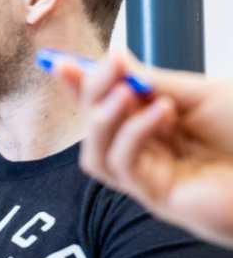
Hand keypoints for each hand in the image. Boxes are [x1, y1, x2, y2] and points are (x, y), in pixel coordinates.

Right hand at [54, 51, 232, 248]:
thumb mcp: (198, 95)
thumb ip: (152, 82)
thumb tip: (112, 59)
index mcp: (155, 124)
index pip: (106, 103)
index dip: (80, 85)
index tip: (59, 61)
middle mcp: (146, 151)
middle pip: (94, 128)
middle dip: (92, 93)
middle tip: (108, 66)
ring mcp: (149, 177)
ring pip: (96, 155)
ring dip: (102, 120)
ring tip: (124, 92)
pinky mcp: (156, 197)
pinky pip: (123, 167)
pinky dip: (133, 135)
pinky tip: (160, 112)